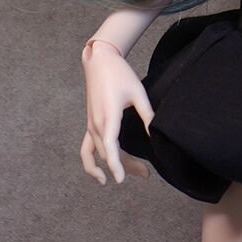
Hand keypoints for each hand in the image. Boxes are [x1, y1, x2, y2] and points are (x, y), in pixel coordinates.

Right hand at [80, 41, 153, 186]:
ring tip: (136, 172)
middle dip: (127, 166)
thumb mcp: (139, 93)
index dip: (115, 164)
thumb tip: (155, 135)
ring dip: (115, 166)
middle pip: (109, 154)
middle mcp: (96, 123)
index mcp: (109, 115)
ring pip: (101, 154)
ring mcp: (91, 125)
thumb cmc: (120, 75)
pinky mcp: (89, 125)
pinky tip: (100, 177)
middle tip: (148, 173)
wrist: (100, 62)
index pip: (110, 146)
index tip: (120, 179)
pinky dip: (90, 165)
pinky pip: (85, 150)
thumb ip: (147, 115)